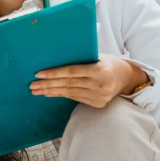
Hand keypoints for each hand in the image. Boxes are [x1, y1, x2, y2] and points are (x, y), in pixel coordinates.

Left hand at [31, 55, 146, 107]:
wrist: (126, 78)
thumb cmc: (108, 63)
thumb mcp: (97, 57)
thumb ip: (80, 59)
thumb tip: (55, 58)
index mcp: (100, 70)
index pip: (72, 72)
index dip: (54, 73)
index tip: (39, 73)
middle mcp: (100, 84)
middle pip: (68, 84)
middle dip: (48, 84)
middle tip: (32, 85)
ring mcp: (100, 96)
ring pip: (69, 93)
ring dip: (51, 91)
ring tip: (37, 90)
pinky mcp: (98, 104)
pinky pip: (75, 98)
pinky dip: (61, 95)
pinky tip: (49, 93)